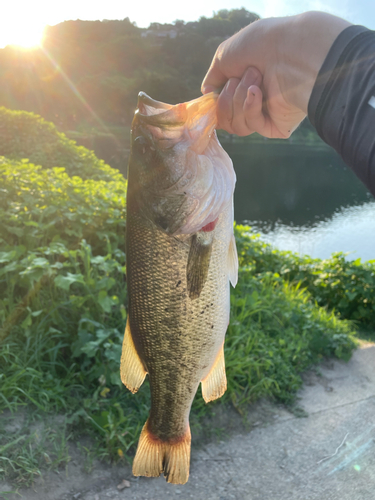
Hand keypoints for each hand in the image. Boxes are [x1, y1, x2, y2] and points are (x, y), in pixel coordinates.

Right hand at [202, 12, 350, 137]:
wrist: (290, 50)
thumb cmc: (261, 45)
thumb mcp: (225, 55)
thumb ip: (213, 76)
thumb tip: (206, 93)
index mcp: (244, 86)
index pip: (221, 109)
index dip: (214, 105)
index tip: (211, 95)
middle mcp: (255, 102)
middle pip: (225, 121)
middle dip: (226, 98)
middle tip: (241, 76)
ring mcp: (266, 115)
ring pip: (237, 126)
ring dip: (238, 99)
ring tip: (255, 78)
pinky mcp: (277, 126)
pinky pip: (252, 126)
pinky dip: (250, 107)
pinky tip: (258, 91)